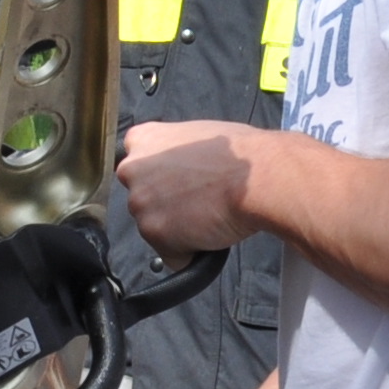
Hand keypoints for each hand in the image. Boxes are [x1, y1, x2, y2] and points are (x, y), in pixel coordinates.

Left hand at [118, 119, 264, 256]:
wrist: (256, 178)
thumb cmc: (239, 156)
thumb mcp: (198, 135)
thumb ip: (175, 151)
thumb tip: (180, 167)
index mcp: (142, 139)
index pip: (138, 166)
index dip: (160, 179)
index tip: (175, 184)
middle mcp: (133, 170)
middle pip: (143, 198)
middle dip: (166, 206)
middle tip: (197, 202)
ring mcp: (140, 202)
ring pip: (155, 227)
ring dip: (178, 229)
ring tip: (208, 215)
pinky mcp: (153, 232)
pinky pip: (170, 253)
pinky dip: (189, 251)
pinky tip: (208, 232)